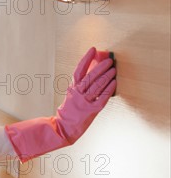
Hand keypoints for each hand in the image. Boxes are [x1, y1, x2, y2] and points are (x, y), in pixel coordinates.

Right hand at [5, 47, 116, 161]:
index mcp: (72, 88)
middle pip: (90, 76)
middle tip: (108, 61)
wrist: (63, 128)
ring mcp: (84, 101)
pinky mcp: (92, 110)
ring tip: (113, 70)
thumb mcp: (71, 95)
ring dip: (106, 76)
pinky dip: (108, 90)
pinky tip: (114, 83)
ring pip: (96, 85)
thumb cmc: (69, 111)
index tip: (92, 49)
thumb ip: (80, 85)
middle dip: (100, 67)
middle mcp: (77, 93)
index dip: (86, 59)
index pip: (79, 69)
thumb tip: (92, 72)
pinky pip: (102, 97)